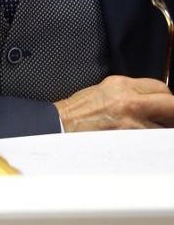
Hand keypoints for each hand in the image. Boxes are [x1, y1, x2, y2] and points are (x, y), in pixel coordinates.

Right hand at [55, 75, 173, 131]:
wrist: (62, 126)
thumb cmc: (79, 111)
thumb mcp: (104, 90)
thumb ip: (129, 92)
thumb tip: (150, 99)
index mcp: (121, 85)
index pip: (159, 87)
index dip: (167, 97)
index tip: (166, 104)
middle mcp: (130, 100)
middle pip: (170, 103)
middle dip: (172, 111)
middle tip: (168, 118)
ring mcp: (132, 121)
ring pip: (165, 126)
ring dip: (163, 128)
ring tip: (150, 130)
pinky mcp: (130, 139)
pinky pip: (152, 140)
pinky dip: (152, 140)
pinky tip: (142, 140)